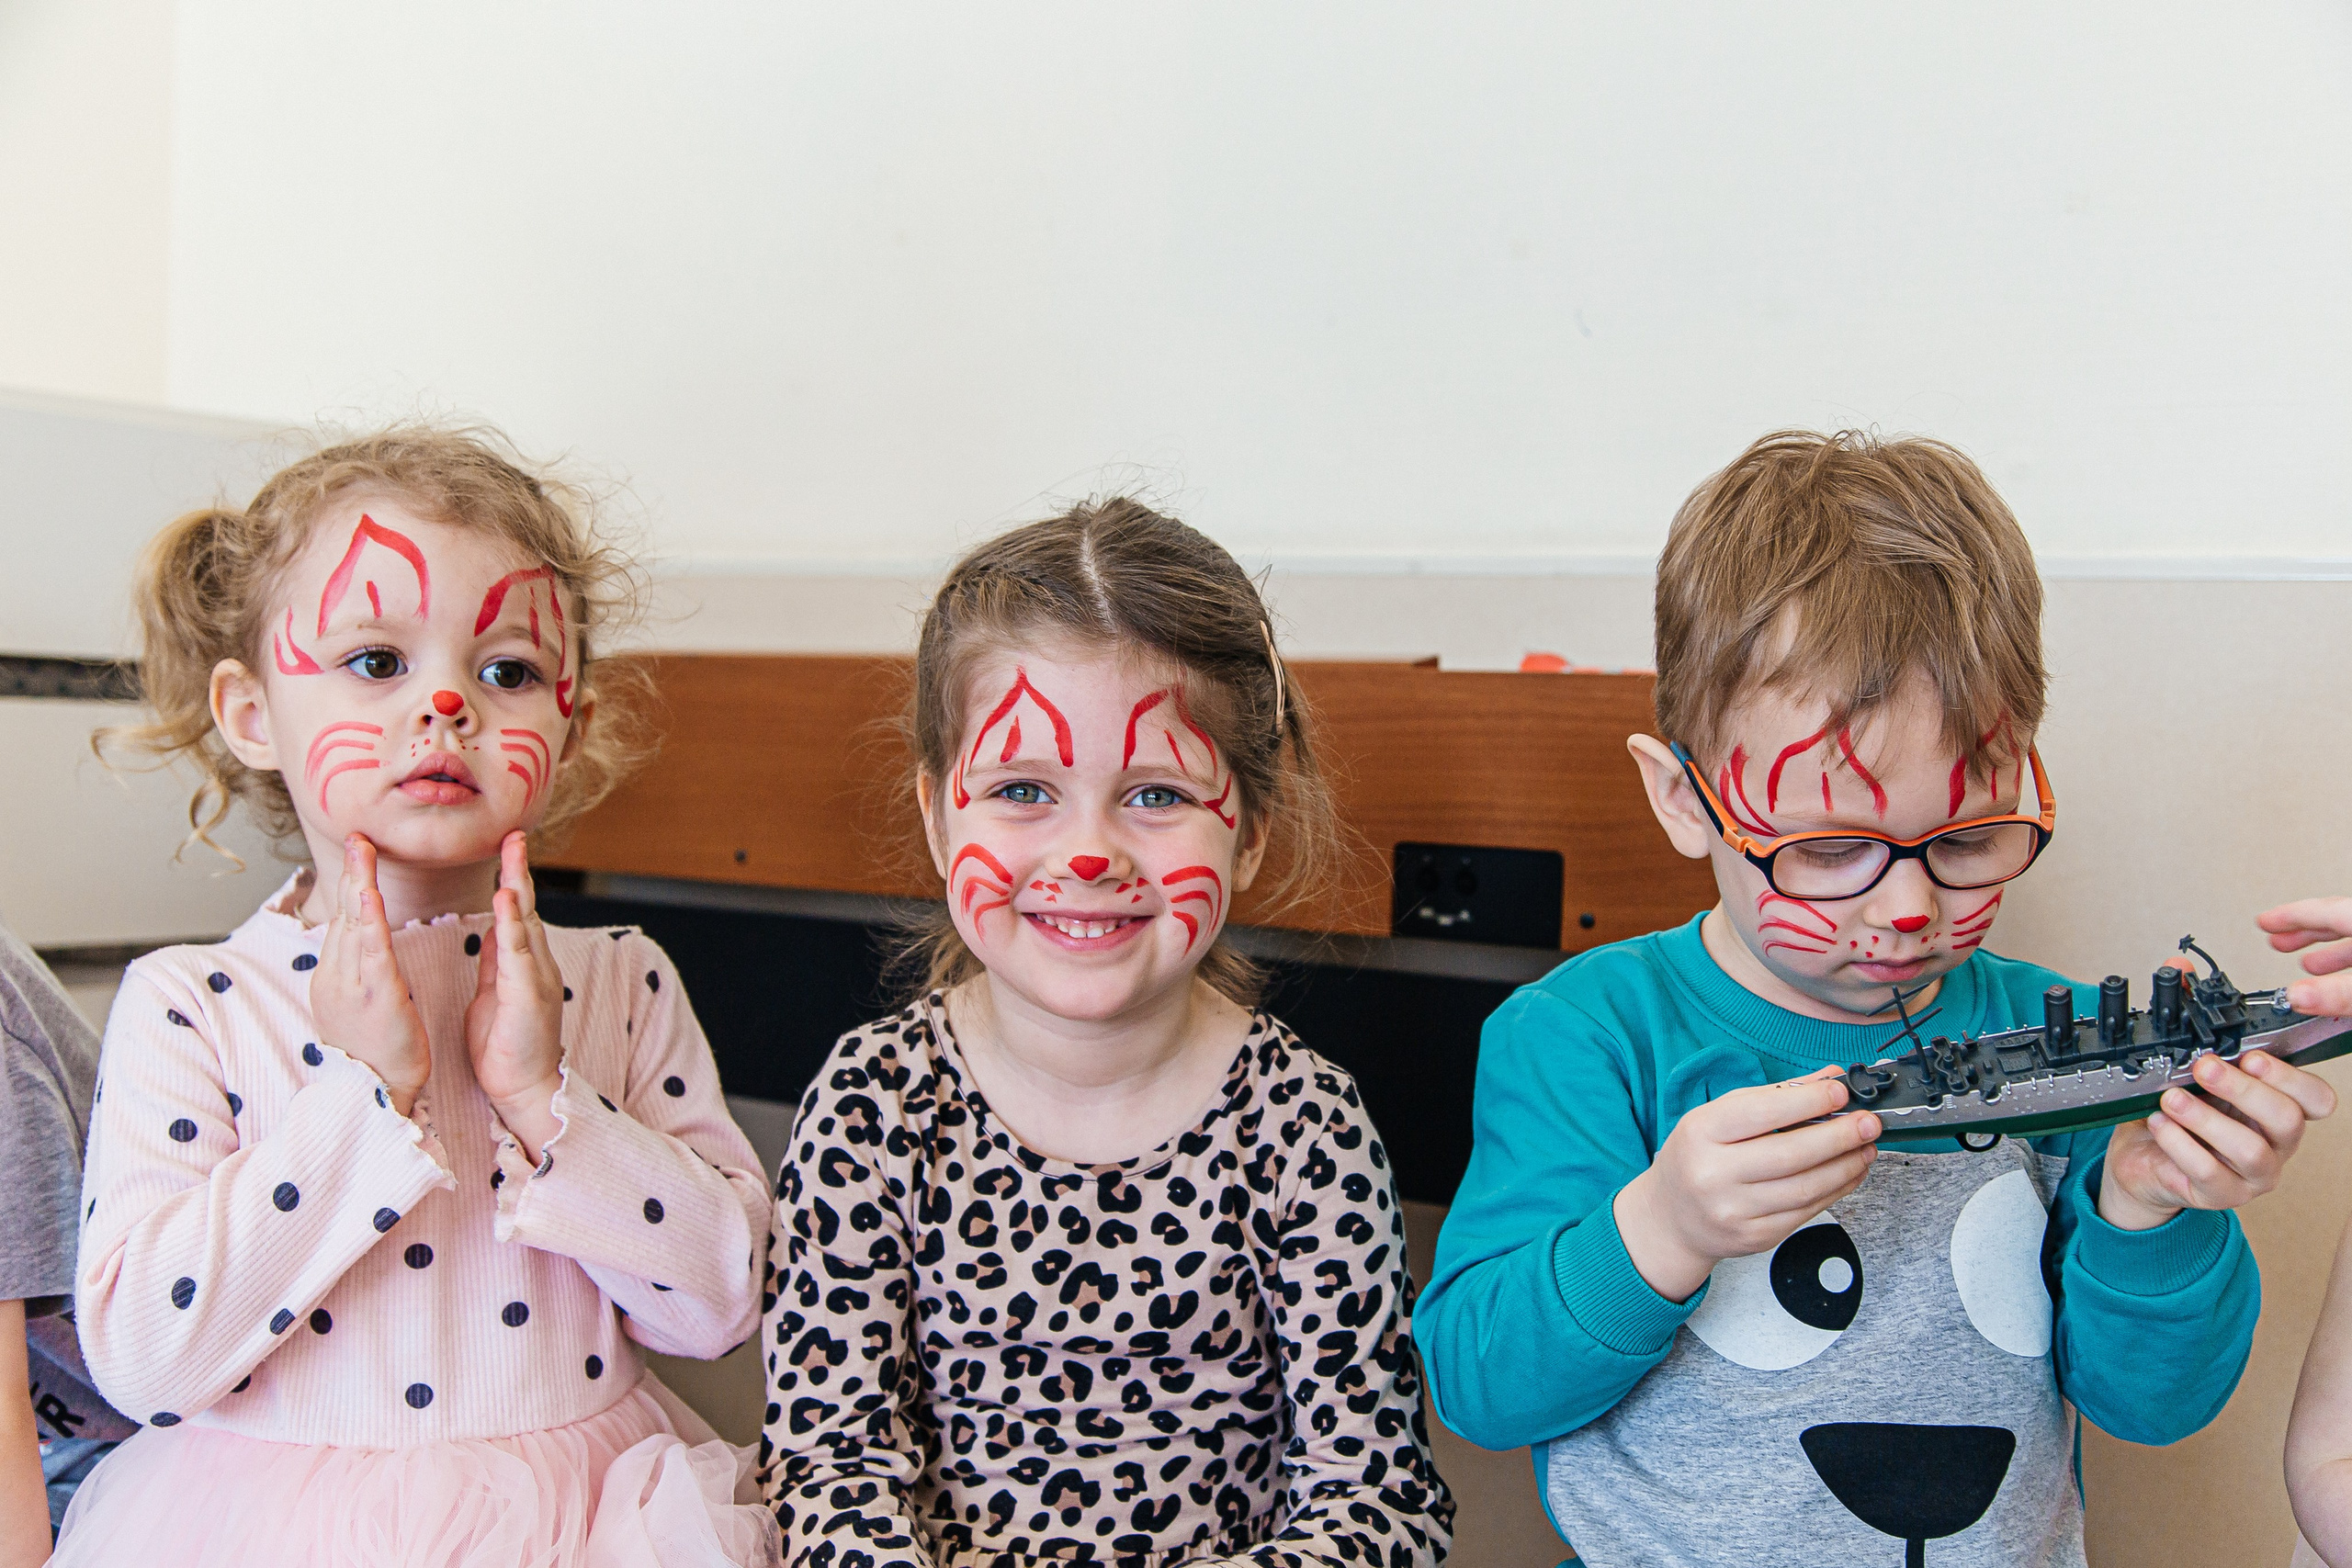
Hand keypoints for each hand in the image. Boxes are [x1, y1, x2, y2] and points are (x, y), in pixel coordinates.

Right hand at [312, 834, 430, 1114]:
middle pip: (343, 915)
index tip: (358, 854)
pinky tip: (370, 897)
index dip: (351, 886)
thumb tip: (361, 945)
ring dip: (358, 885)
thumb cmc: (376, 1053)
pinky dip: (370, 922)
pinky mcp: (373, 998)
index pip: (343, 922)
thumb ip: (358, 972)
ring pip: (353, 925)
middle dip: (350, 874)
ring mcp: (350, 986)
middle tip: (357, 837)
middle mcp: (335, 976)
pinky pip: (370, 953)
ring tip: (362, 851)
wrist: (374, 1093)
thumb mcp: (358, 1005)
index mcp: (334, 977)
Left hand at [465, 831, 566, 1161]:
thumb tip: (494, 928)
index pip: (515, 911)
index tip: (505, 845)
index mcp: (522, 962)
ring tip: (512, 854)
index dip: (511, 877)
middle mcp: (535, 963)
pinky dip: (513, 925)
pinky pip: (519, 954)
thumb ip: (497, 959)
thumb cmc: (506, 1045)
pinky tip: (505, 902)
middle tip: (514, 833)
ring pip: (526, 923)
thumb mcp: (494, 992)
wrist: (523, 1087)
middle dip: (520, 868)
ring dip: (519, 886)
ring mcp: (536, 978)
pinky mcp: (529, 995)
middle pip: (526, 907)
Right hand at [1613, 1067, 1878, 1302]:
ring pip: (1806, 1187)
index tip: (1841, 1091)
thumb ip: (1774, 1097)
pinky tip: (1850, 1172)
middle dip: (1839, 1136)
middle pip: (1791, 1154)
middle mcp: (1712, 1174)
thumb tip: (1829, 1078)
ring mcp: (1734, 1210)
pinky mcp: (1756, 1237)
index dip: (1808, 1101)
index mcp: (1700, 1133)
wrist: (1671, 1217)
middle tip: (1870, 1122)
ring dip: (1846, 1165)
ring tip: (1867, 1147)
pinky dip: (1837, 1189)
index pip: (1762, 1113)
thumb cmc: (1699, 1156)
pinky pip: (1807, 1211)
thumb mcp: (1720, 1117)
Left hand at [2099, 1049, 2337, 1229]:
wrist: (2143, 1160)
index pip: (2316, 1099)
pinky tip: (2159, 1122)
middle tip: (2204, 1068)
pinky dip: (2179, 1142)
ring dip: (2207, 1118)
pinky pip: (2207, 1171)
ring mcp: (2253, 1176)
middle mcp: (2275, 1146)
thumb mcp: (2198, 1088)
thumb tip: (2206, 1052)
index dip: (2291, 1078)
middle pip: (2287, 1120)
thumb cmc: (2178, 1119)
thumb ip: (2212, 1073)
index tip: (2252, 1057)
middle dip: (2244, 1089)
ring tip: (2173, 1099)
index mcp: (2277, 1112)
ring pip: (2250, 1150)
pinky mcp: (2221, 1196)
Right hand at [2260, 897, 2351, 1016]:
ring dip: (2326, 950)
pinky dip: (2346, 961)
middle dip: (2302, 933)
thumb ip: (2337, 992)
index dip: (2290, 916)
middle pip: (2337, 919)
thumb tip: (2295, 995)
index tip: (2264, 921)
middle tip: (2275, 940)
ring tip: (2306, 964)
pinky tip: (2340, 977)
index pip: (2324, 911)